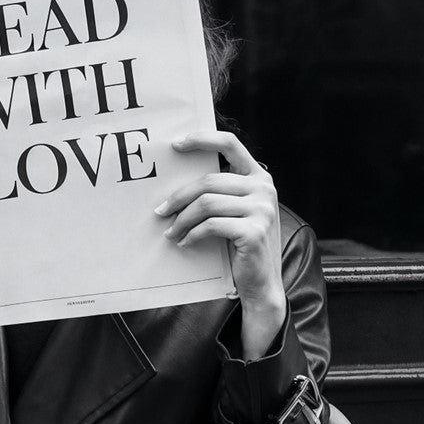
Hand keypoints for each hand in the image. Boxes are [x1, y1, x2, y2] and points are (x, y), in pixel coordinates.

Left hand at [156, 129, 285, 357]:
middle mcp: (264, 188)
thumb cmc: (242, 247)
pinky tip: (185, 243)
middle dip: (179, 197)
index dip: (202, 140)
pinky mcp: (253, 231)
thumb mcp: (236, 213)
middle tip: (159, 212)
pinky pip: (211, 226)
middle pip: (209, 181)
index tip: (175, 144)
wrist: (262, 283)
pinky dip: (192, 235)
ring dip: (181, 220)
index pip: (230, 144)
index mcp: (260, 177)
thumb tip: (178, 186)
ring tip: (170, 232)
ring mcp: (261, 209)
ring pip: (206, 204)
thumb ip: (221, 193)